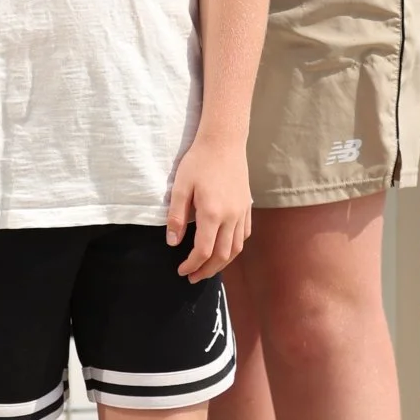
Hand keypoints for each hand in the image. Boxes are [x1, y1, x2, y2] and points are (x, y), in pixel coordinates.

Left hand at [166, 135, 251, 278]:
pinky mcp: (248, 207)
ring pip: (236, 248)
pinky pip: (245, 235)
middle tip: (193, 277)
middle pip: (222, 255)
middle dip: (206, 271)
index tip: (181, 270)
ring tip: (207, 268)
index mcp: (212, 213)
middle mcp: (231, 217)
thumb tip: (172, 243)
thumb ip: (176, 216)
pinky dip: (235, 248)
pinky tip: (225, 249)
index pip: (203, 251)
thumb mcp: (181, 186)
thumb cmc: (199, 161)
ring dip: (222, 263)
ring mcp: (242, 213)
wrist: (224, 141)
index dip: (192, 265)